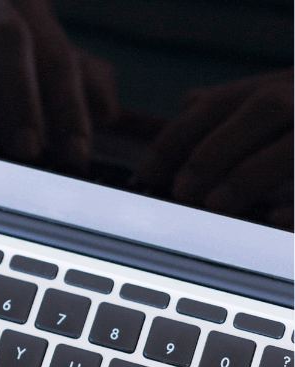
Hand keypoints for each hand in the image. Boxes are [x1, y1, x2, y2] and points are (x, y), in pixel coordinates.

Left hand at [134, 70, 293, 226]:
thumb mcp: (268, 105)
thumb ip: (229, 108)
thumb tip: (187, 105)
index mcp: (275, 86)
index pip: (217, 104)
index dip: (176, 138)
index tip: (145, 175)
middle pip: (263, 109)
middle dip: (214, 151)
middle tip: (182, 191)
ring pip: (293, 146)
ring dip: (250, 173)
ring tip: (215, 204)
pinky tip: (274, 221)